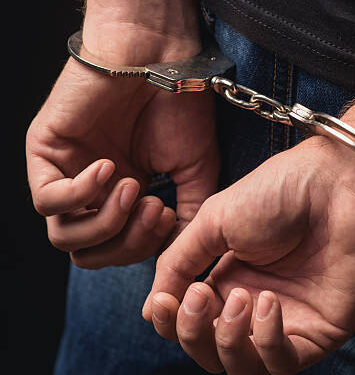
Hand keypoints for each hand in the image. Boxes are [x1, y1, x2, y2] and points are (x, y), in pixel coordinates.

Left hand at [26, 0, 217, 267]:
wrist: (163, 60)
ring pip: (64, 236)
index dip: (143, 248)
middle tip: (155, 210)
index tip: (169, 217)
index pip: (117, 251)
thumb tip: (178, 256)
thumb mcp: (195, 174)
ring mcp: (66, 173)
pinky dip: (81, 194)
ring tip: (134, 187)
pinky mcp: (44, 152)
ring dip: (106, 222)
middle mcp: (91, 192)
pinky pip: (47, 200)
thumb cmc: (181, 110)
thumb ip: (187, 219)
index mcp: (122, 200)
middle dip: (126, 243)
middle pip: (88, 254)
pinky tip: (110, 167)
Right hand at [143, 136, 354, 373]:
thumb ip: (178, 263)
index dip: (171, 321)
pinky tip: (268, 302)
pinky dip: (267, 342)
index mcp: (229, 278)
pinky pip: (283, 363)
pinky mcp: (321, 332)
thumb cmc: (282, 190)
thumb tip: (151, 309)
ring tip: (238, 297)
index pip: (190, 322)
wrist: (342, 183)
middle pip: (210, 350)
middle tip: (197, 297)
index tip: (164, 302)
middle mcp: (255, 305)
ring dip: (227, 340)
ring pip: (242, 367)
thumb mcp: (215, 220)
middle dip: (193, 332)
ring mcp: (289, 321)